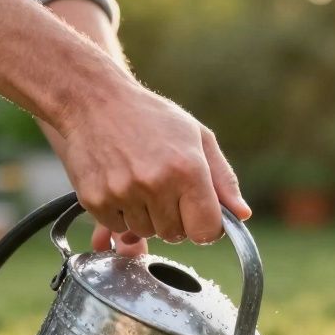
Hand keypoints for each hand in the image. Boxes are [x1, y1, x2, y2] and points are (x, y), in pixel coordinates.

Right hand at [55, 79, 250, 255]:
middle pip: (175, 235)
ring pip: (145, 232)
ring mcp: (123, 193)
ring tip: (140, 182)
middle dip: (174, 219)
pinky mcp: (95, 199)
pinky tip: (120, 184)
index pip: (207, 231)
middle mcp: (156, 183)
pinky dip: (121, 214)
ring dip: (146, 216)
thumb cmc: (150, 117)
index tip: (199, 215)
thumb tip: (242, 215)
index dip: (206, 227)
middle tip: (164, 189)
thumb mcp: (197, 137)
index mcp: (188, 169)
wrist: (92, 99)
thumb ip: (223, 179)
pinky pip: (117, 227)